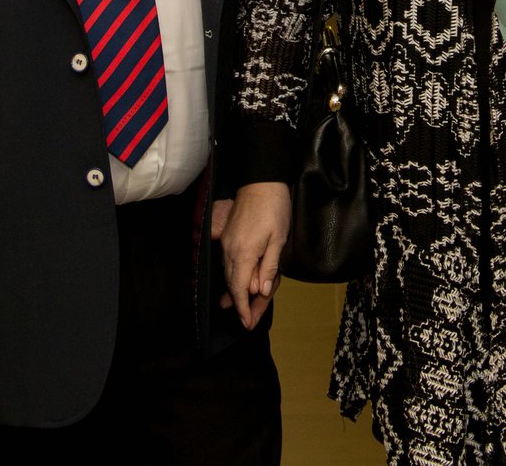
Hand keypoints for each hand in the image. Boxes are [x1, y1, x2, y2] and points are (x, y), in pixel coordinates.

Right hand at [219, 181, 289, 329]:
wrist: (261, 181)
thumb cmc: (274, 209)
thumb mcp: (279, 240)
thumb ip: (268, 267)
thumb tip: (259, 291)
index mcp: (244, 253)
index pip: (239, 288)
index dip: (243, 308)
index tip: (246, 323)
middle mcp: (230, 250)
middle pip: (232, 284)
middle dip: (240, 304)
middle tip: (249, 321)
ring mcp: (226, 243)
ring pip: (229, 273)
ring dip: (236, 291)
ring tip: (239, 308)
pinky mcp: (227, 236)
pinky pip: (228, 262)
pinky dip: (233, 276)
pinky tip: (237, 281)